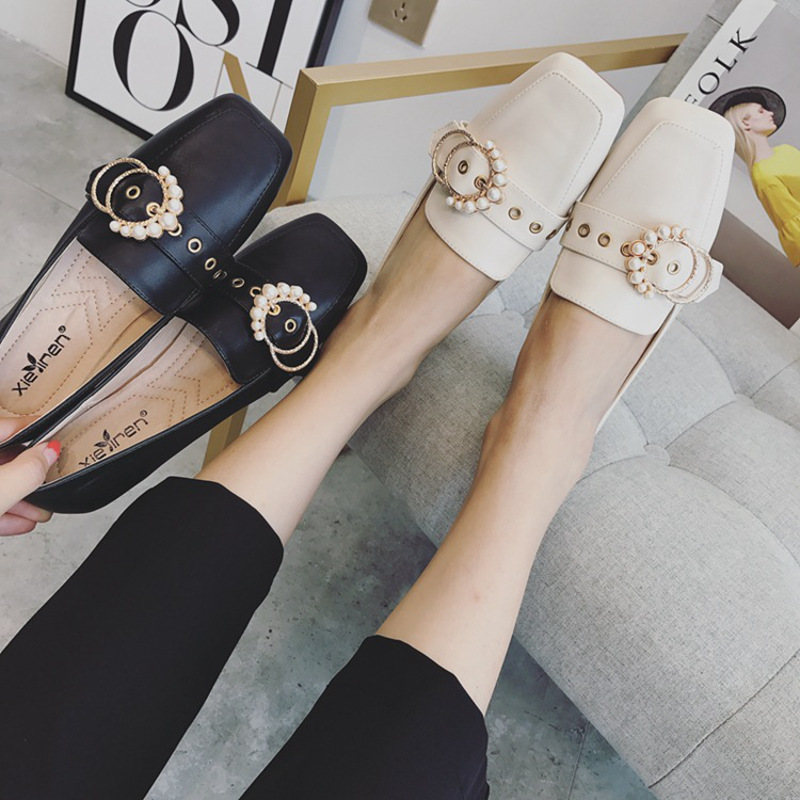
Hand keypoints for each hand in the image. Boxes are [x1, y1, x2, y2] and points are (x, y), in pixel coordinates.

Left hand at [0, 418, 59, 535]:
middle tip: (52, 480)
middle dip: (30, 475)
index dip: (37, 432)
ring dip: (20, 498)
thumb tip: (50, 451)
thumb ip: (29, 469)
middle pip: (4, 458)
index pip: (10, 427)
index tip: (58, 437)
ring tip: (41, 510)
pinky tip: (21, 522)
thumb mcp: (2, 487)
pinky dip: (3, 511)